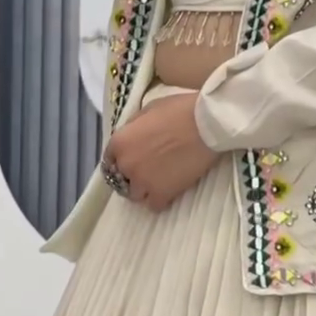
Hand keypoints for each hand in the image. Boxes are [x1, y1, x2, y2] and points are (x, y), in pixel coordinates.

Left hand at [103, 93, 217, 211]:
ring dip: (144, 189)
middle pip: (121, 179)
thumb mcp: (149, 109)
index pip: (109, 159)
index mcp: (120, 142)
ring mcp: (142, 182)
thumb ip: (135, 126)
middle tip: (148, 169)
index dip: (121, 159)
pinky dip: (160, 199)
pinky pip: (153, 205)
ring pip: (135, 195)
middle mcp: (126, 165)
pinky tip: (169, 190)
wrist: (206, 124)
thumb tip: (132, 135)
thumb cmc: (179, 110)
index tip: (132, 159)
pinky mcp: (161, 194)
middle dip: (132, 175)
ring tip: (159, 181)